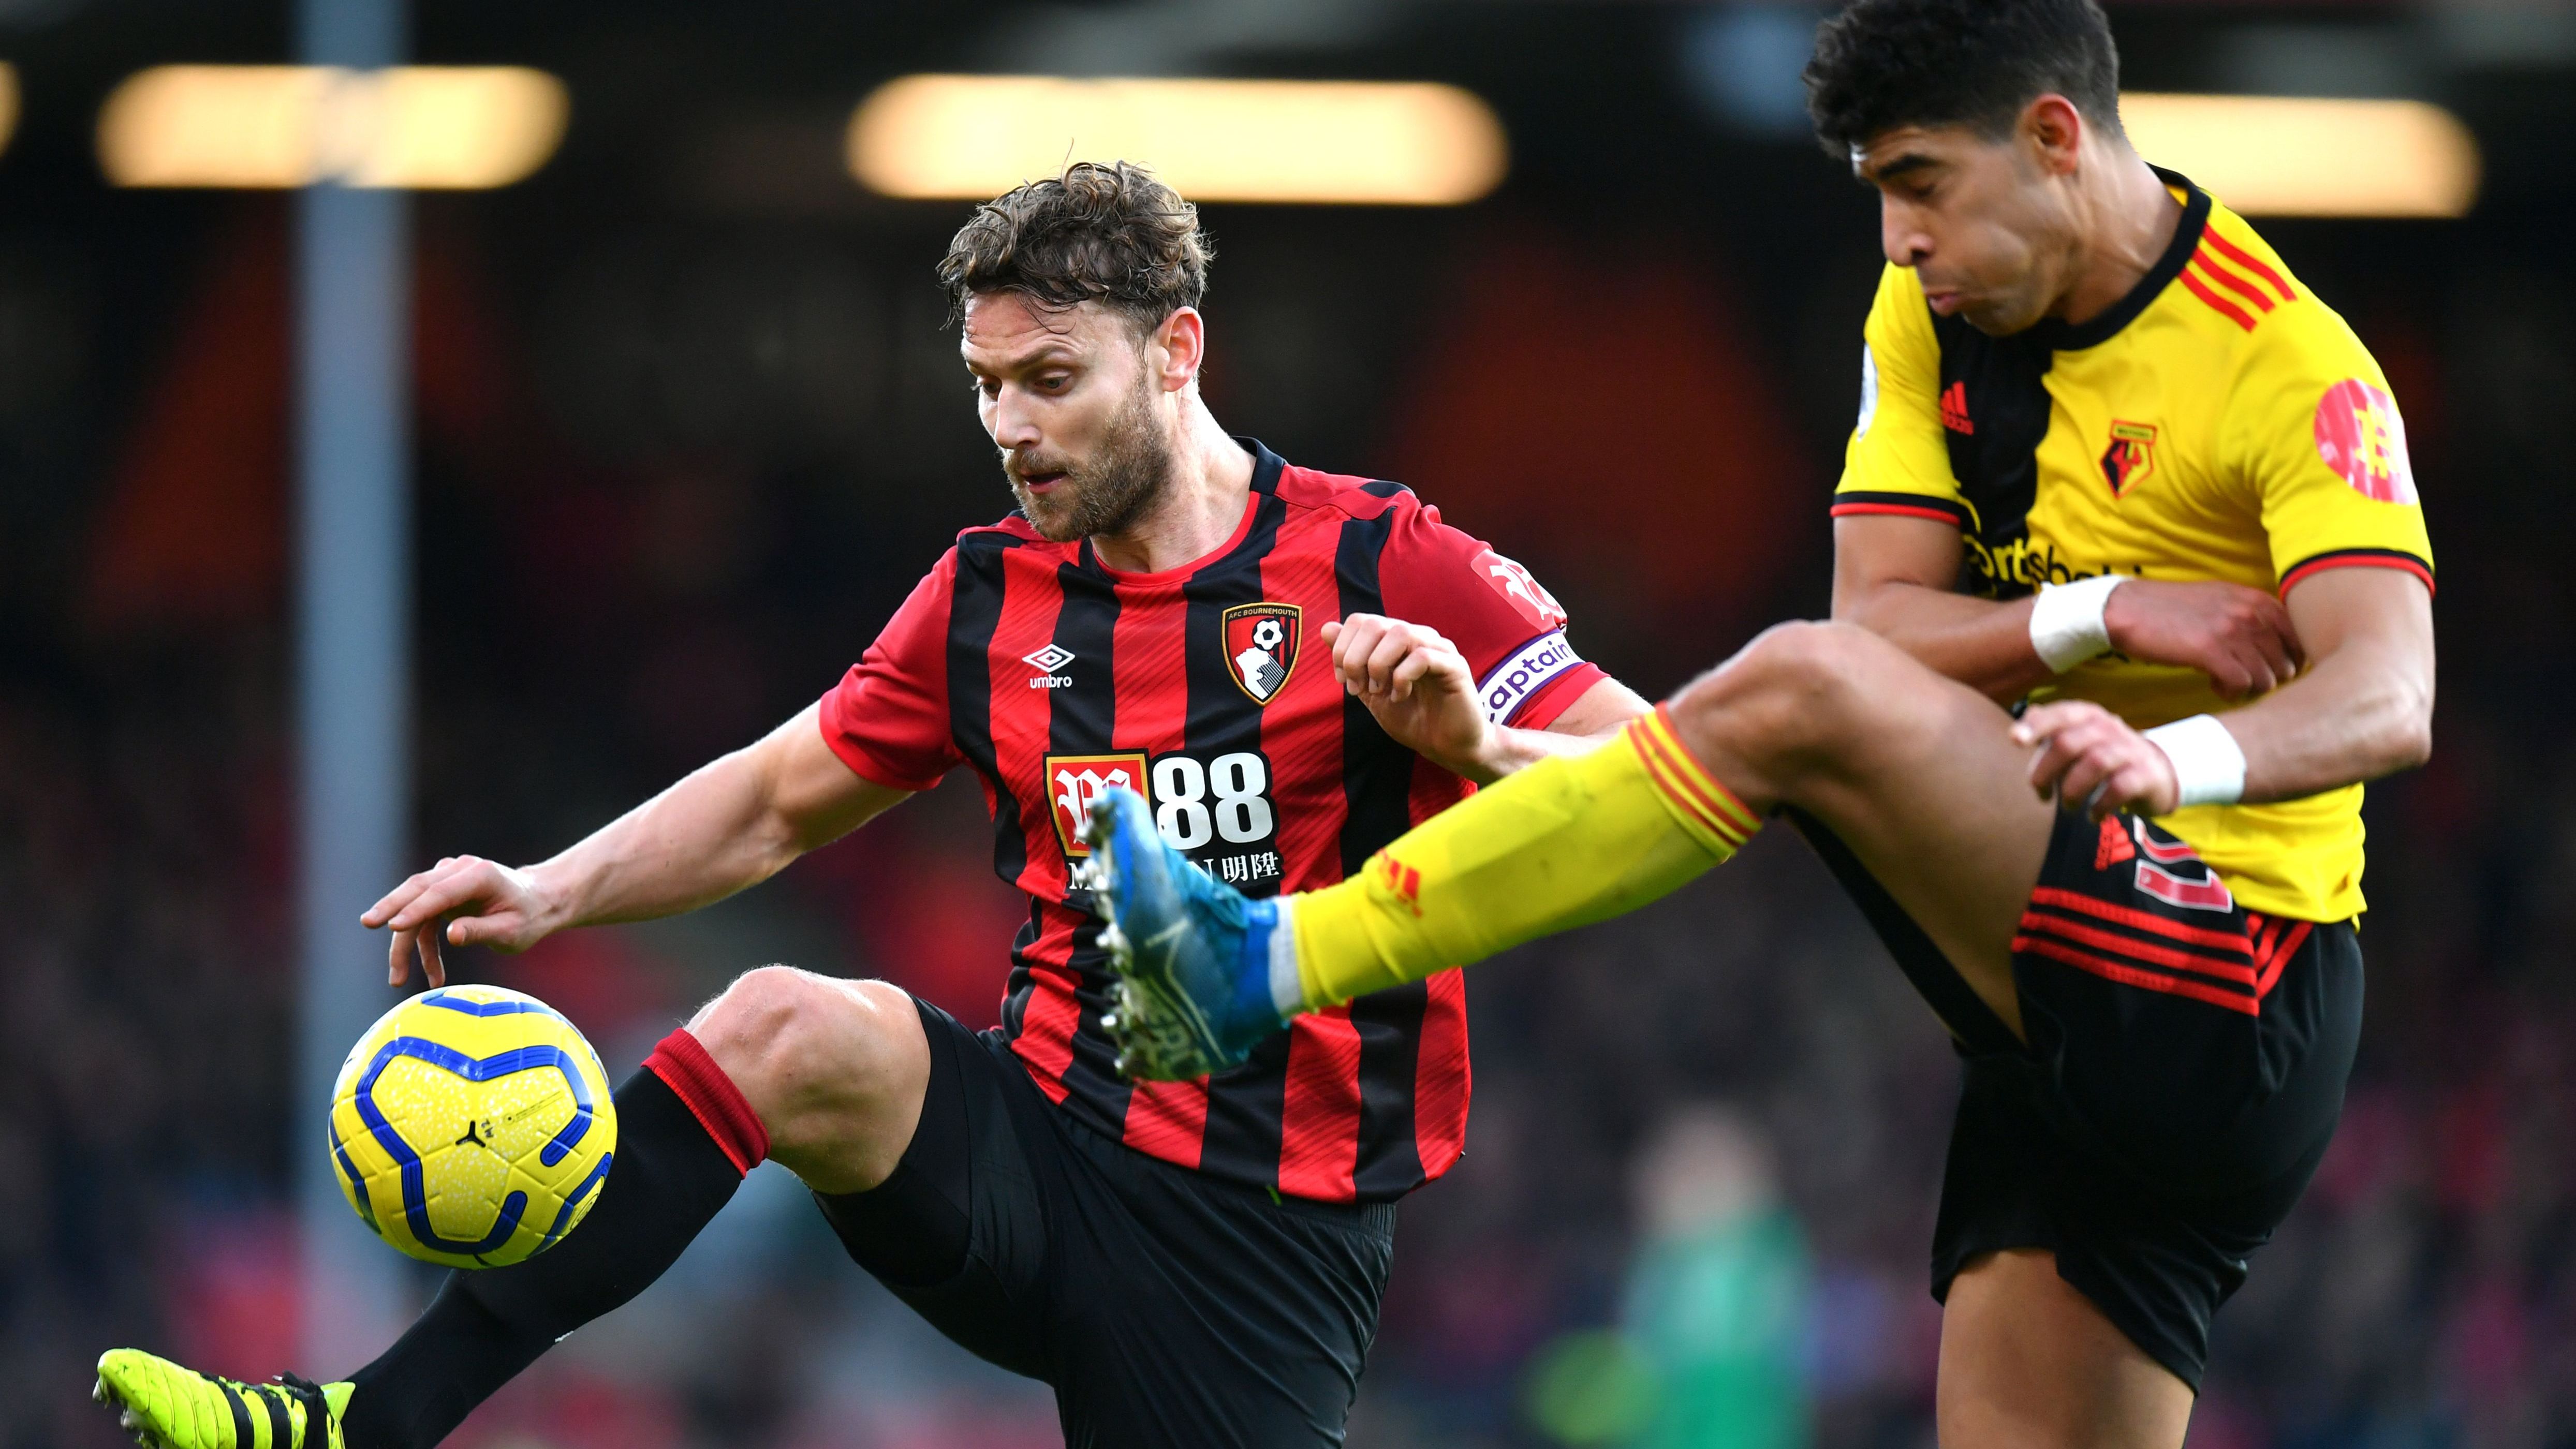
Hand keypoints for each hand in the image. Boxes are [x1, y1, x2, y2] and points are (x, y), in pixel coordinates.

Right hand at [360, 856, 561, 987]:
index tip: (393, 925)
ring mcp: (449, 880)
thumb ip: (481, 931)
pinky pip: (425, 920)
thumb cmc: (529, 917)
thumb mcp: (512, 932)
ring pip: (415, 908)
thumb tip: (451, 935)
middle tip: (367, 923)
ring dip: (404, 945)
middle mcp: (459, 871)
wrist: (540, 904)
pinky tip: (434, 977)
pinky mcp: (444, 894)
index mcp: (479, 875)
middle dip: (390, 908)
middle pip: (417, 889)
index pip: (440, 892)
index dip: (416, 909)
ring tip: (397, 980)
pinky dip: (424, 948)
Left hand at [1324, 614, 1491, 776]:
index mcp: (1396, 640)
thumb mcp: (1370, 691)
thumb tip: (1327, 628)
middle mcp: (1418, 637)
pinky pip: (1423, 657)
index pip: (1360, 620)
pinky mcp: (1455, 666)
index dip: (1342, 649)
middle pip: (1375, 624)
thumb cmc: (1412, 718)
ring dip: (1379, 665)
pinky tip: (1400, 696)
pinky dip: (1402, 678)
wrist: (1445, 746)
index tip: (1344, 681)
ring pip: (1400, 633)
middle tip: (1360, 688)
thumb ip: (1351, 661)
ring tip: (1380, 691)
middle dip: (1356, 659)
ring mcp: (1438, 648)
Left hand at [2011, 700, 2179, 819]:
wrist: (2158, 774)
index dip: (2037, 726)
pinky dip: (2100, 805)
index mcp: (2088, 716)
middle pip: (2068, 744)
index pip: (2061, 714)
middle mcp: (2109, 728)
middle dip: (2045, 773)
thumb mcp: (2078, 739)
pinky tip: (2093, 817)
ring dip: (2072, 791)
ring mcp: (2130, 750)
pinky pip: (2119, 788)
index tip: (2014, 740)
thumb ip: (2051, 731)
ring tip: (2069, 807)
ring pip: (2095, 763)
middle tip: (2041, 796)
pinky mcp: (2146, 774)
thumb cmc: (2104, 757)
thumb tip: (2025, 720)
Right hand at [2103, 579, 2302, 698]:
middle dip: (2267, 680)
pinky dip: (2230, 692)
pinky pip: (2241, 685)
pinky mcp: (2209, 651)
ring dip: (2248, 689)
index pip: (2300, 640)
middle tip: (2243, 680)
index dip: (2289, 662)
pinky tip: (2214, 684)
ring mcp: (2231, 632)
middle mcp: (2251, 614)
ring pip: (2266, 679)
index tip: (2269, 671)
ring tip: (2226, 682)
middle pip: (2286, 665)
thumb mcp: (2222, 600)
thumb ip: (2254, 616)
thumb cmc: (2174, 609)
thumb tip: (2281, 648)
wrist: (2128, 608)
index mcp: (2258, 600)